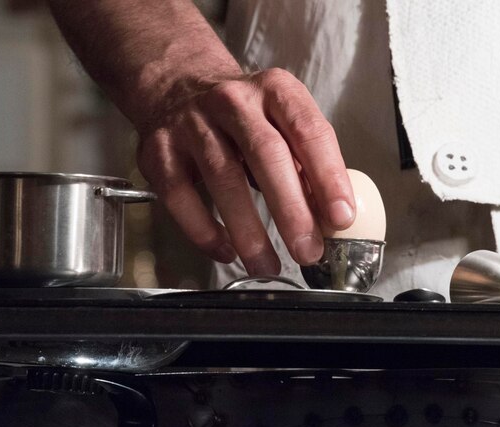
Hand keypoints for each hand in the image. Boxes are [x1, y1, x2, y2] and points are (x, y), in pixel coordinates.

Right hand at [137, 68, 354, 275]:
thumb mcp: (279, 122)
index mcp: (274, 90)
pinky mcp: (159, 152)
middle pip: (265, 153)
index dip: (328, 176)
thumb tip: (326, 218)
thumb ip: (302, 164)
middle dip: (290, 208)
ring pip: (222, 178)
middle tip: (307, 250)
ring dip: (248, 230)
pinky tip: (225, 251)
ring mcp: (190, 124)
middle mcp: (232, 101)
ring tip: (267, 265)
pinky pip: (181, 197)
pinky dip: (204, 231)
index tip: (340, 217)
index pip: (309, 130)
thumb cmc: (241, 117)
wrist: (177, 88)